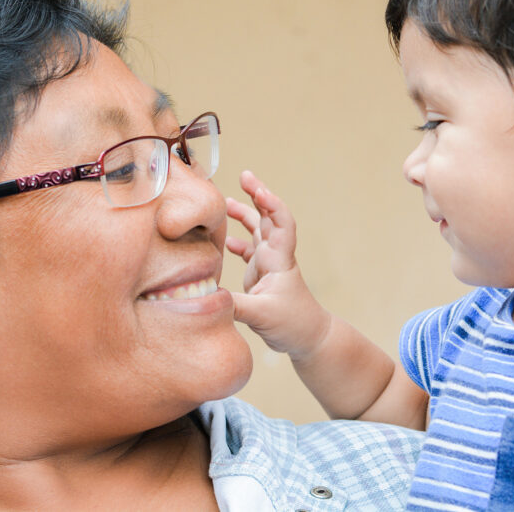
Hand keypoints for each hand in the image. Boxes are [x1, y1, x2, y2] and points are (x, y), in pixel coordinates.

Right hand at [226, 170, 330, 359]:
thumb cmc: (293, 325)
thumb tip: (204, 295)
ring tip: (226, 202)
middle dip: (257, 195)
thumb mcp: (262, 316)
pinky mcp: (261, 276)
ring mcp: (268, 265)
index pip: (281, 223)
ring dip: (245, 214)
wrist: (309, 338)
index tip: (259, 190)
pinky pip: (249, 251)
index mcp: (279, 260)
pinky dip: (236, 242)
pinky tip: (223, 241)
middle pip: (268, 218)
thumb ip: (232, 305)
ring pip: (257, 231)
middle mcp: (274, 257)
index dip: (272, 204)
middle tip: (244, 175)